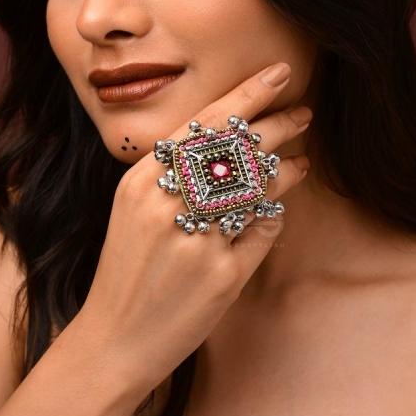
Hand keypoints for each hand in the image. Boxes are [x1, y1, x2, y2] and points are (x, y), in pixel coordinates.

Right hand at [77, 62, 311, 401]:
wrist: (113, 341)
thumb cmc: (125, 272)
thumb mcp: (132, 212)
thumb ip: (171, 177)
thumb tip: (229, 146)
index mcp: (139, 184)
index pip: (203, 125)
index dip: (246, 95)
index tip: (278, 73)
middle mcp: (166, 207)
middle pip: (235, 150)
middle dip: (277, 125)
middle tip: (303, 112)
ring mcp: (196, 242)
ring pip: (256, 188)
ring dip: (285, 169)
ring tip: (301, 160)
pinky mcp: (222, 277)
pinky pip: (261, 232)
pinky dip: (273, 216)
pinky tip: (279, 208)